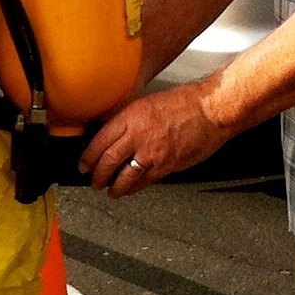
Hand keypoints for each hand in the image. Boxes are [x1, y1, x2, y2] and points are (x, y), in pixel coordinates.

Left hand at [79, 83, 232, 196]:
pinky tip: (130, 190)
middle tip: (94, 182)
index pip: (100, 141)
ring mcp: (152, 153)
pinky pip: (144, 182)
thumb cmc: (185, 103)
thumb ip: (129, 121)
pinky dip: (134, 188)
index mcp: (131, 117)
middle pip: (108, 161)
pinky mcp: (167, 166)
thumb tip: (114, 136)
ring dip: (114, 187)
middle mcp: (138, 136)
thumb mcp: (147, 104)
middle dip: (97, 176)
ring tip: (110, 191)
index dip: (88, 157)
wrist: (211, 110)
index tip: (84, 165)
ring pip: (124, 176)